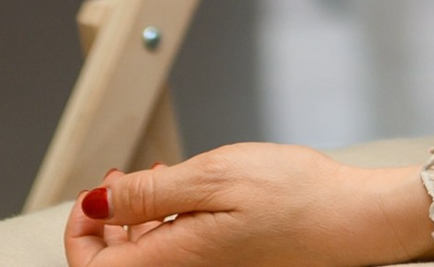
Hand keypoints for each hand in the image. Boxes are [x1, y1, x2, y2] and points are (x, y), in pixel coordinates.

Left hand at [64, 148, 433, 266]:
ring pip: (144, 256)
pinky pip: (175, 252)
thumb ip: (148, 192)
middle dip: (105, 220)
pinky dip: (166, 221)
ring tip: (153, 177)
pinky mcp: (222, 263)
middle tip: (119, 178)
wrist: (353, 218)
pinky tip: (181, 191)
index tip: (93, 194)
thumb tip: (96, 204)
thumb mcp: (212, 175)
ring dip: (135, 218)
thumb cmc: (296, 197)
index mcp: (173, 263)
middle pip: (116, 264)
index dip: (79, 232)